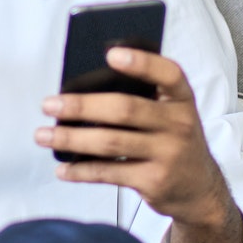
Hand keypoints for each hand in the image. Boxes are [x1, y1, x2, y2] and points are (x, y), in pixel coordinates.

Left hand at [33, 48, 242, 242]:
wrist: (199, 189)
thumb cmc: (173, 140)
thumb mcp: (171, 114)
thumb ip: (143, 99)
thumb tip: (84, 89)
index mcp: (182, 99)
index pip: (167, 74)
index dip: (141, 62)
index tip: (110, 53)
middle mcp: (180, 124)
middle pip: (125, 109)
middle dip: (82, 106)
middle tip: (49, 104)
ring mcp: (168, 154)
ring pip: (110, 143)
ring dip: (71, 138)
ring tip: (43, 135)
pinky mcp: (154, 181)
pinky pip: (109, 173)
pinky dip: (81, 170)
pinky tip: (62, 168)